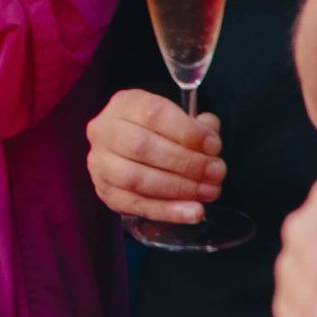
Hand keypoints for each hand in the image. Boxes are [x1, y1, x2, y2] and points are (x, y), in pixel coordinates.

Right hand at [88, 89, 225, 224]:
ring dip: (179, 188)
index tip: (213, 146)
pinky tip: (193, 212)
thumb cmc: (159, 134)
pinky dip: (169, 211)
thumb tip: (210, 137)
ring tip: (208, 192)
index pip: (153, 113)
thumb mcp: (178, 120)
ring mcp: (100, 163)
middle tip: (216, 173)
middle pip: (142, 147)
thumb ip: (198, 127)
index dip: (187, 131)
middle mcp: (104, 131)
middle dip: (186, 163)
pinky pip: (137, 205)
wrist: (129, 154)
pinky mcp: (105, 192)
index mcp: (124, 104)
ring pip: (136, 178)